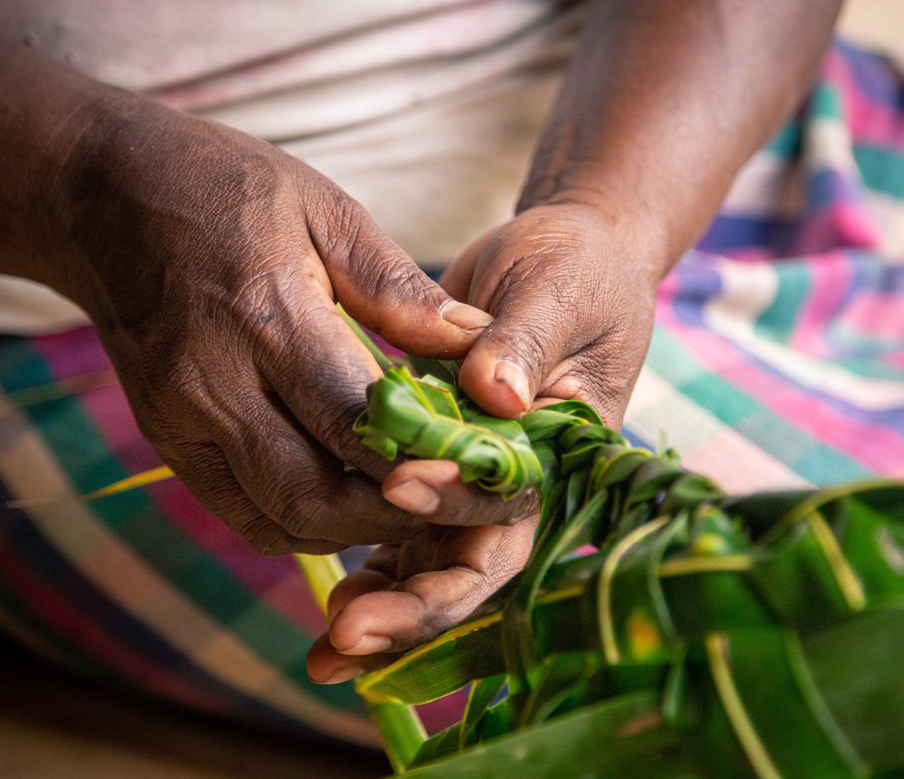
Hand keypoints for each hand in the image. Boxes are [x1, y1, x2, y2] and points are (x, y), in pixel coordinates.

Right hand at [56, 98, 504, 553]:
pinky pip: (245, 515)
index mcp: (265, 318)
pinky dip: (308, 524)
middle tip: (468, 504)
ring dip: (359, 528)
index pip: (355, 422)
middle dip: (401, 514)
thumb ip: (399, 287)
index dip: (427, 462)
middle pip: (317, 495)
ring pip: (281, 520)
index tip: (490, 475)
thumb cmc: (227, 190)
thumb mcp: (325, 209)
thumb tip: (478, 344)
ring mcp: (181, 425)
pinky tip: (354, 502)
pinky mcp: (167, 444)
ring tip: (422, 506)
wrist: (102, 197)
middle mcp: (214, 386)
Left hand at [306, 203, 661, 679]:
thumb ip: (526, 343)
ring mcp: (476, 482)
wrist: (567, 257)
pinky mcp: (439, 467)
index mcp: (560, 454)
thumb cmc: (578, 270)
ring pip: (431, 562)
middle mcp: (519, 485)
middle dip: (413, 606)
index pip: (514, 511)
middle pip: (470, 565)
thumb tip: (496, 395)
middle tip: (346, 632)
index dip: (458, 512)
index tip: (398, 489)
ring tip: (325, 646)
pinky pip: (405, 531)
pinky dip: (372, 567)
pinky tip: (329, 602)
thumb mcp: (559, 294)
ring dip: (384, 605)